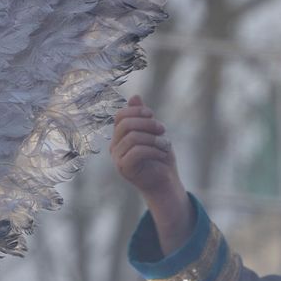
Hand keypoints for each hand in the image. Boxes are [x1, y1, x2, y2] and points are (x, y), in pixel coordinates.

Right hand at [112, 95, 193, 250]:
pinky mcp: (124, 168)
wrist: (165, 183)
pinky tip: (162, 152)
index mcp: (120, 136)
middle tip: (162, 129)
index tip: (152, 115)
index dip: (136, 111)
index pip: (120, 116)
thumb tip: (135, 96)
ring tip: (166, 144)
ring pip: (132, 137)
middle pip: (125, 124)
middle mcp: (115, 146)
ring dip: (153, 138)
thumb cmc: (160, 158)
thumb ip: (143, 117)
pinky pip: (136, 151)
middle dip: (147, 123)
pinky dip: (153, 149)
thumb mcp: (154, 133)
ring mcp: (117, 158)